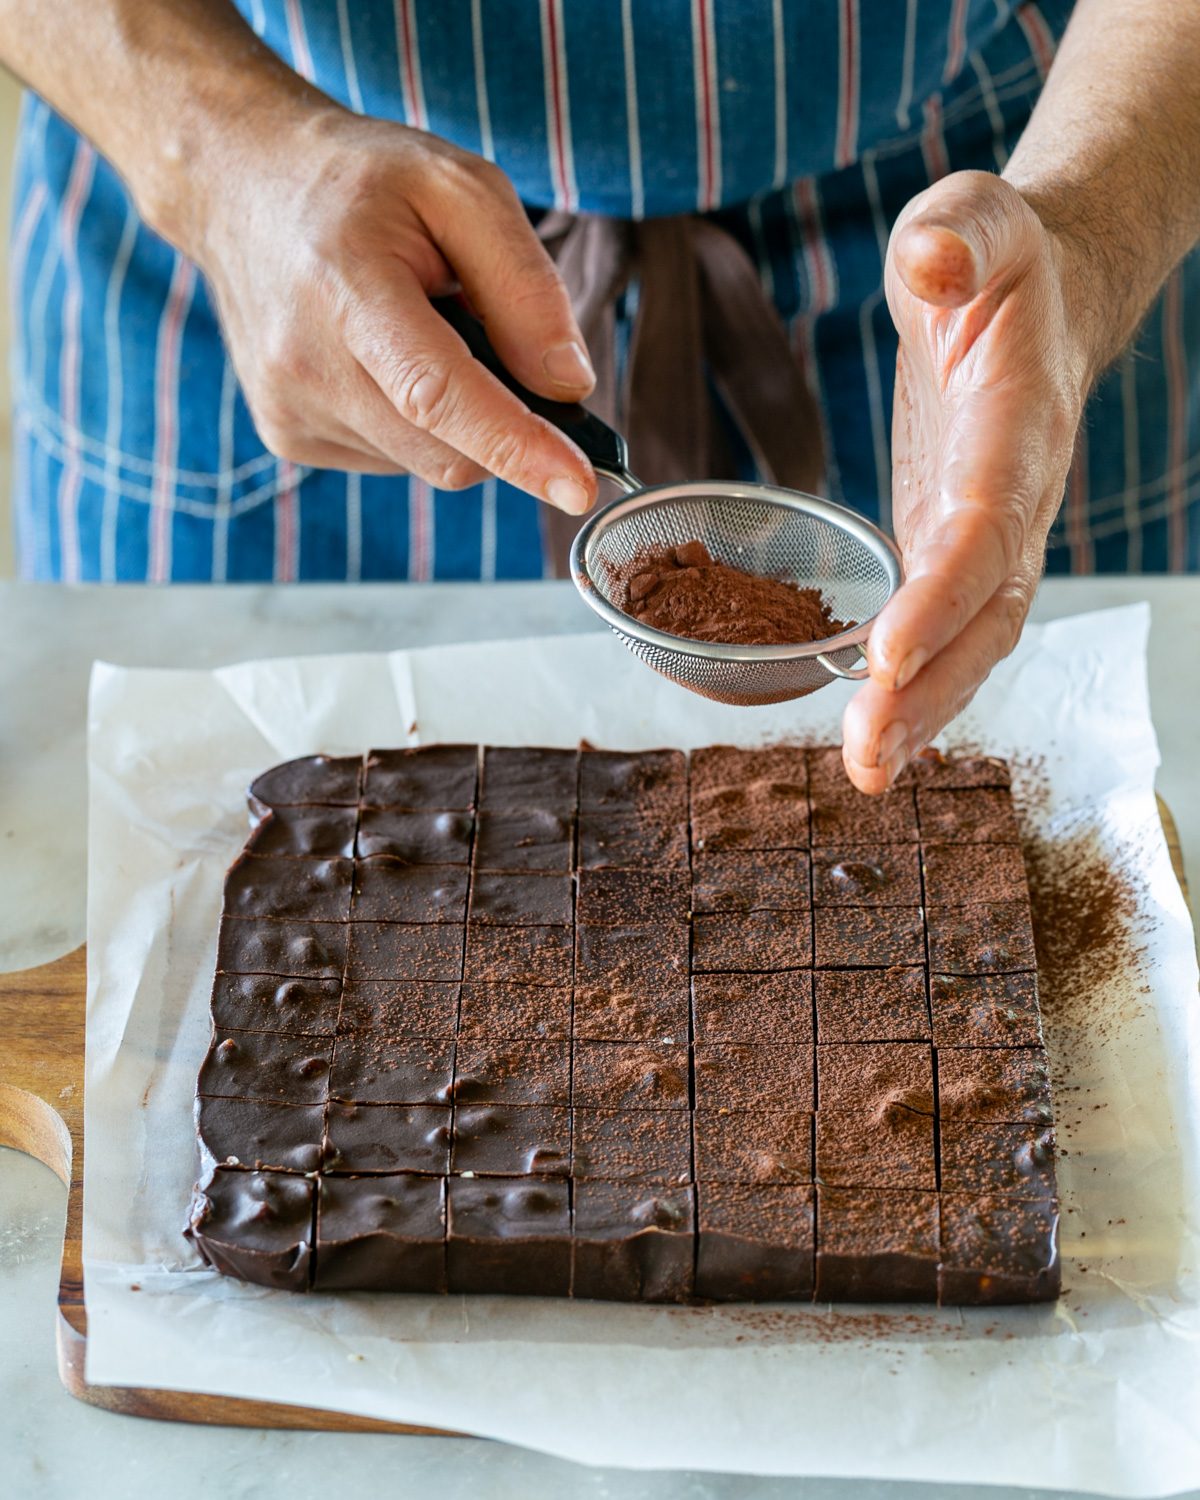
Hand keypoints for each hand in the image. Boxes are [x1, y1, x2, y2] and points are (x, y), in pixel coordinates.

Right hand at [187, 106, 596, 509]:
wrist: (242, 186)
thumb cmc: (361, 183)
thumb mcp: (463, 190)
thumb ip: (526, 288)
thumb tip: (569, 388)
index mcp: (345, 288)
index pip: (439, 395)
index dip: (516, 447)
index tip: (578, 488)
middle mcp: (305, 364)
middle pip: (449, 450)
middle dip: (501, 420)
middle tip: (488, 336)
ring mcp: (290, 410)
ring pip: (427, 463)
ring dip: (455, 418)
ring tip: (419, 331)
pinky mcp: (288, 437)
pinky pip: (393, 459)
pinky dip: (417, 423)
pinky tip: (385, 359)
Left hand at [841, 171, 1093, 791]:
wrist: (1037, 297)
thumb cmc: (997, 260)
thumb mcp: (974, 219)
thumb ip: (958, 236)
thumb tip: (932, 262)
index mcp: (1017, 427)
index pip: (983, 525)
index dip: (941, 594)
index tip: (886, 656)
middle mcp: (1011, 497)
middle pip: (986, 613)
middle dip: (933, 688)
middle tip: (868, 756)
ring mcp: (987, 532)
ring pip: (971, 639)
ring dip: (922, 709)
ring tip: (865, 770)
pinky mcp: (952, 546)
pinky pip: (943, 629)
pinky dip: (912, 685)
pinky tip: (874, 735)